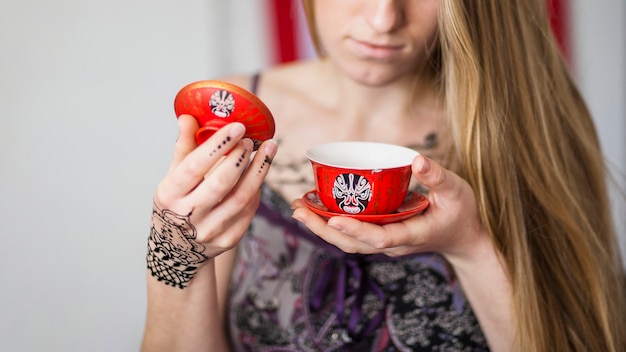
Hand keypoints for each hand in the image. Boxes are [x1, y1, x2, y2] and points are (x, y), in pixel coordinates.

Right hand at [147, 115, 276, 287]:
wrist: (177, 250)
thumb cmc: (176, 204)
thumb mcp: (171, 177)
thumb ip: (184, 148)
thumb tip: (188, 117)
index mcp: (170, 195)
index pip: (194, 166)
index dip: (218, 145)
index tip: (237, 127)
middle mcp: (188, 216)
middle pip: (221, 183)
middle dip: (241, 158)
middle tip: (252, 139)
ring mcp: (210, 230)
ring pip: (242, 197)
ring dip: (259, 170)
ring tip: (268, 149)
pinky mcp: (228, 239)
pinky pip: (249, 210)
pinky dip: (257, 188)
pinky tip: (260, 172)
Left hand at [291, 155, 486, 259]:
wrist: (465, 238)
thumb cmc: (461, 213)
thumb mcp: (456, 191)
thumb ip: (437, 176)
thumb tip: (417, 159)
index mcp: (412, 234)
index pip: (380, 238)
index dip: (356, 230)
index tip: (332, 219)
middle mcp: (394, 244)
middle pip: (353, 244)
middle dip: (323, 230)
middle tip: (298, 210)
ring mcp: (386, 243)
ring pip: (349, 243)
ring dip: (321, 228)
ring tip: (298, 209)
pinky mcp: (381, 236)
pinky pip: (353, 235)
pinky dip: (332, 224)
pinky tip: (316, 208)